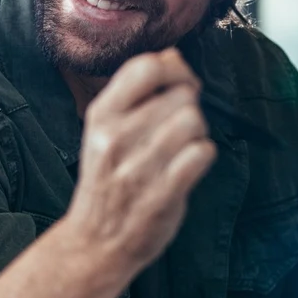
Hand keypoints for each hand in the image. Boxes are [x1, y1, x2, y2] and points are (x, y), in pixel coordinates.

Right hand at [63, 49, 216, 275]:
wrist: (94, 242)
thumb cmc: (107, 180)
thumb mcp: (107, 130)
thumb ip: (137, 93)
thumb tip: (173, 55)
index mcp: (101, 115)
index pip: (147, 67)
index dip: (176, 70)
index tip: (180, 86)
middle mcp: (116, 137)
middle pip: (181, 96)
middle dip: (189, 108)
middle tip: (176, 131)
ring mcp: (138, 167)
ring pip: (194, 122)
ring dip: (196, 134)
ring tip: (180, 150)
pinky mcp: (162, 194)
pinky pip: (202, 153)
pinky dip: (202, 156)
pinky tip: (187, 167)